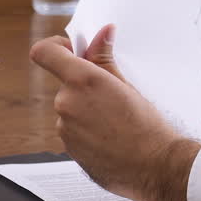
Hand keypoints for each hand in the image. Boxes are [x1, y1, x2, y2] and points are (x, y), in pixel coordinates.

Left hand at [29, 25, 200, 200]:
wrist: (154, 167)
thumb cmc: (147, 127)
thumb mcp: (128, 86)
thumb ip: (105, 59)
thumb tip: (101, 34)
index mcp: (82, 81)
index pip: (45, 53)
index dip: (57, 47)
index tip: (74, 50)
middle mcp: (66, 103)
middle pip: (66, 83)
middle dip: (85, 85)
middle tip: (114, 94)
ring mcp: (64, 128)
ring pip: (71, 108)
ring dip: (88, 109)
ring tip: (117, 121)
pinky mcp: (68, 149)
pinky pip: (74, 130)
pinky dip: (89, 129)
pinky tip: (112, 137)